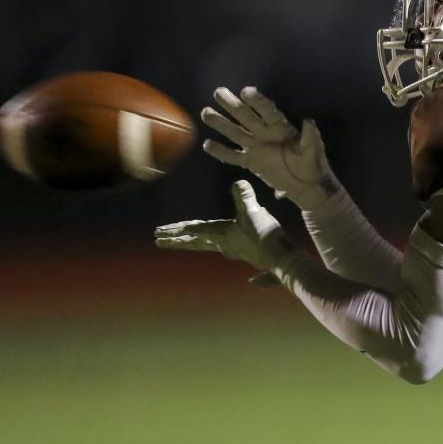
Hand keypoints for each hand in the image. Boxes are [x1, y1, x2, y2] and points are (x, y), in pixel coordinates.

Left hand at [154, 180, 294, 270]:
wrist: (283, 261)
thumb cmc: (265, 237)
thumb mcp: (254, 212)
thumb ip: (244, 197)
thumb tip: (239, 182)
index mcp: (222, 236)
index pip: (193, 231)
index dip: (176, 230)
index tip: (159, 233)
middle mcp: (225, 246)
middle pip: (195, 242)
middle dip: (177, 240)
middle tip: (159, 240)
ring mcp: (236, 250)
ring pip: (209, 245)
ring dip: (194, 243)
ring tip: (183, 242)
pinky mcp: (249, 252)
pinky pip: (226, 249)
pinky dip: (219, 248)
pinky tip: (229, 254)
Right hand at [200, 86, 337, 209]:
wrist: (306, 185)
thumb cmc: (312, 164)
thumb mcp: (313, 150)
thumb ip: (310, 136)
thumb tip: (309, 121)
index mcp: (280, 127)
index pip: (267, 111)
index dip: (257, 101)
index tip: (246, 91)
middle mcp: (265, 133)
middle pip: (246, 116)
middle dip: (232, 104)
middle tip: (218, 92)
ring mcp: (256, 147)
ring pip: (235, 133)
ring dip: (221, 123)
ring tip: (205, 112)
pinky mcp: (251, 162)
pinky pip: (233, 156)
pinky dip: (221, 152)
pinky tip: (207, 144)